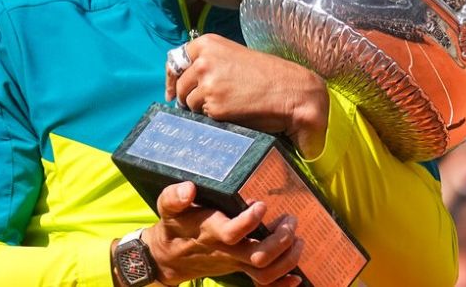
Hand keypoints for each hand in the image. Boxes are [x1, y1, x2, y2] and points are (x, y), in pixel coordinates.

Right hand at [144, 181, 303, 285]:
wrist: (169, 258)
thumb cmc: (173, 226)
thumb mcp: (167, 208)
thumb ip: (174, 197)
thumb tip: (189, 188)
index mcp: (210, 232)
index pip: (232, 233)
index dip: (249, 221)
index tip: (262, 204)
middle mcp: (226, 251)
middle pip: (257, 256)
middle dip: (280, 240)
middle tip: (291, 220)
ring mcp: (235, 263)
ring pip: (265, 272)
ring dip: (288, 258)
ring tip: (298, 238)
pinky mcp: (240, 269)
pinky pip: (263, 284)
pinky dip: (283, 283)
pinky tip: (297, 276)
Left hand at [164, 34, 328, 157]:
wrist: (292, 91)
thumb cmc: (268, 75)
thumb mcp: (233, 57)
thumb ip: (209, 63)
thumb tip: (183, 83)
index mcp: (207, 43)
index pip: (175, 61)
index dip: (172, 79)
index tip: (171, 92)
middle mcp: (203, 61)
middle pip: (180, 86)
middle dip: (188, 97)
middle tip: (207, 104)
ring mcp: (207, 84)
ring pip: (189, 104)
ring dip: (202, 110)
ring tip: (228, 106)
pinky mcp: (214, 106)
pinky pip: (203, 118)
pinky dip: (214, 120)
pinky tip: (232, 114)